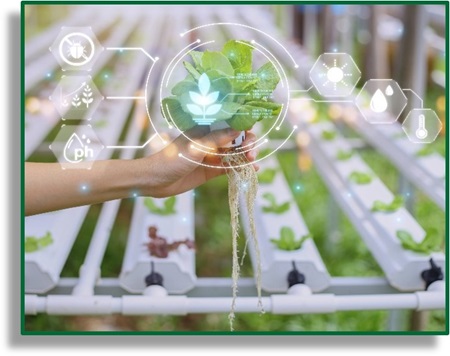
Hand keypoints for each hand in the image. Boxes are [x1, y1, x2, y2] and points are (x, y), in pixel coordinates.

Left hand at [141, 127, 258, 196]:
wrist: (156, 181)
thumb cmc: (172, 159)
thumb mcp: (196, 147)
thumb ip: (217, 140)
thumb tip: (238, 130)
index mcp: (205, 129)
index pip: (228, 122)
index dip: (242, 124)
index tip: (252, 128)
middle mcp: (210, 141)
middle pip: (235, 138)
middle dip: (246, 143)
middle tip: (250, 151)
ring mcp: (212, 156)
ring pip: (235, 154)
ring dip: (246, 156)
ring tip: (253, 162)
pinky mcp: (211, 171)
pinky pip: (230, 168)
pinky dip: (241, 168)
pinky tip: (252, 170)